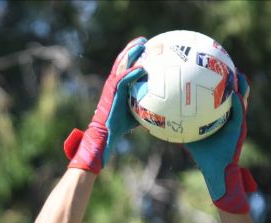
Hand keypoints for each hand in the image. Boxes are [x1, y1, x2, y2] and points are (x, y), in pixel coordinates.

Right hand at [64, 37, 146, 173]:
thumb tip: (164, 109)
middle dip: (132, 49)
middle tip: (144, 40)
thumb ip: (147, 107)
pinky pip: (123, 80)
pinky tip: (141, 68)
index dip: (133, 55)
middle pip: (122, 61)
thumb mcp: (137, 114)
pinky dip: (132, 73)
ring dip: (131, 55)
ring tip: (141, 45)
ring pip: (121, 66)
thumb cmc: (120, 126)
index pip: (125, 66)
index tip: (144, 47)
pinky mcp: (111, 94)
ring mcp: (111, 88)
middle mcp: (114, 83)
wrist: (107, 134)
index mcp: (118, 86)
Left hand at [185, 72, 256, 213]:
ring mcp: (237, 121)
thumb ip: (176, 125)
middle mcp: (230, 116)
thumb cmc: (202, 153)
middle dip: (233, 78)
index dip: (220, 81)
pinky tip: (234, 95)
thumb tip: (157, 119)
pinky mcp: (240, 129)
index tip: (213, 66)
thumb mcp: (188, 135)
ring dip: (241, 86)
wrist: (215, 169)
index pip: (221, 95)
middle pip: (234, 92)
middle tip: (227, 64)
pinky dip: (238, 103)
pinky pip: (240, 113)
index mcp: (221, 115)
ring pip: (242, 99)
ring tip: (237, 74)